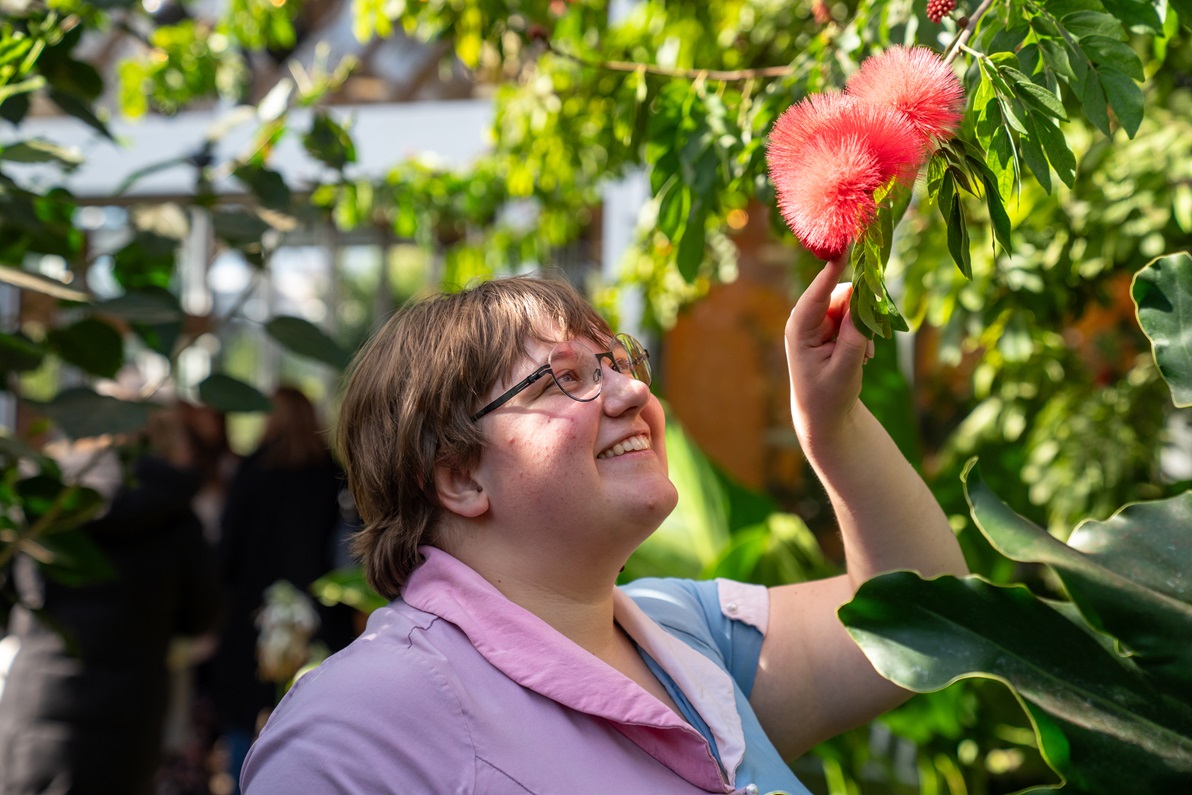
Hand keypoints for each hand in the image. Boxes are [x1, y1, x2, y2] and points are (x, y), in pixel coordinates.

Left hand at [785, 257, 874, 444]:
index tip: (843, 248)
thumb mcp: (844, 370)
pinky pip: (857, 314)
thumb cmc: (828, 396)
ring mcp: (819, 321)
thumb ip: (855, 338)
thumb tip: (864, 306)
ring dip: (865, 325)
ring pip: (853, 303)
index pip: (817, 293)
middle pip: (842, 293)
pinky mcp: (832, 325)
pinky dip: (865, 331)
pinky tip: (864, 355)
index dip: (831, 270)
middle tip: (872, 337)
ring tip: (864, 355)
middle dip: (861, 311)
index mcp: (799, 329)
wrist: (824, 415)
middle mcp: (807, 319)